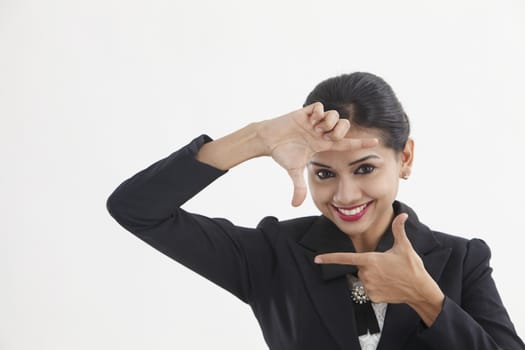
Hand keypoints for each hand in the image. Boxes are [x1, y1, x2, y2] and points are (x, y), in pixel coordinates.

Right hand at [259, 102, 376, 206]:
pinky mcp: (306, 112)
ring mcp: (315, 121)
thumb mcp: (293, 171)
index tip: (377, 142)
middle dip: (339, 130)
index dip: (361, 142)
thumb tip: (295, 205)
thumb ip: (298, 187)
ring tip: (316, 128)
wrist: (268, 140)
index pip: (346, 143)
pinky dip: (318, 112)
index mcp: (323, 144)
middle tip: (327, 136)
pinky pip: (320, 107)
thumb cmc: (282, 153)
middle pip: (343, 126)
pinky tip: (311, 119)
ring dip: (328, 122)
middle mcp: (322, 132)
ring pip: (334, 115)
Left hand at [314, 213, 443, 325]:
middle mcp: (366, 274)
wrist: (420, 290)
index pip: (345, 258)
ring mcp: (369, 287)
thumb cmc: (412, 267)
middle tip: (387, 267)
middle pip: (359, 267)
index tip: (317, 259)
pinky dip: (376, 287)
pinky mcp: (372, 297)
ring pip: (364, 278)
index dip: (329, 258)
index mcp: (370, 260)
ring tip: (389, 276)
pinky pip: (369, 290)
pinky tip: (388, 286)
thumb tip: (402, 215)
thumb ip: (398, 229)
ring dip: (373, 276)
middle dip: (369, 266)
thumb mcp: (404, 246)